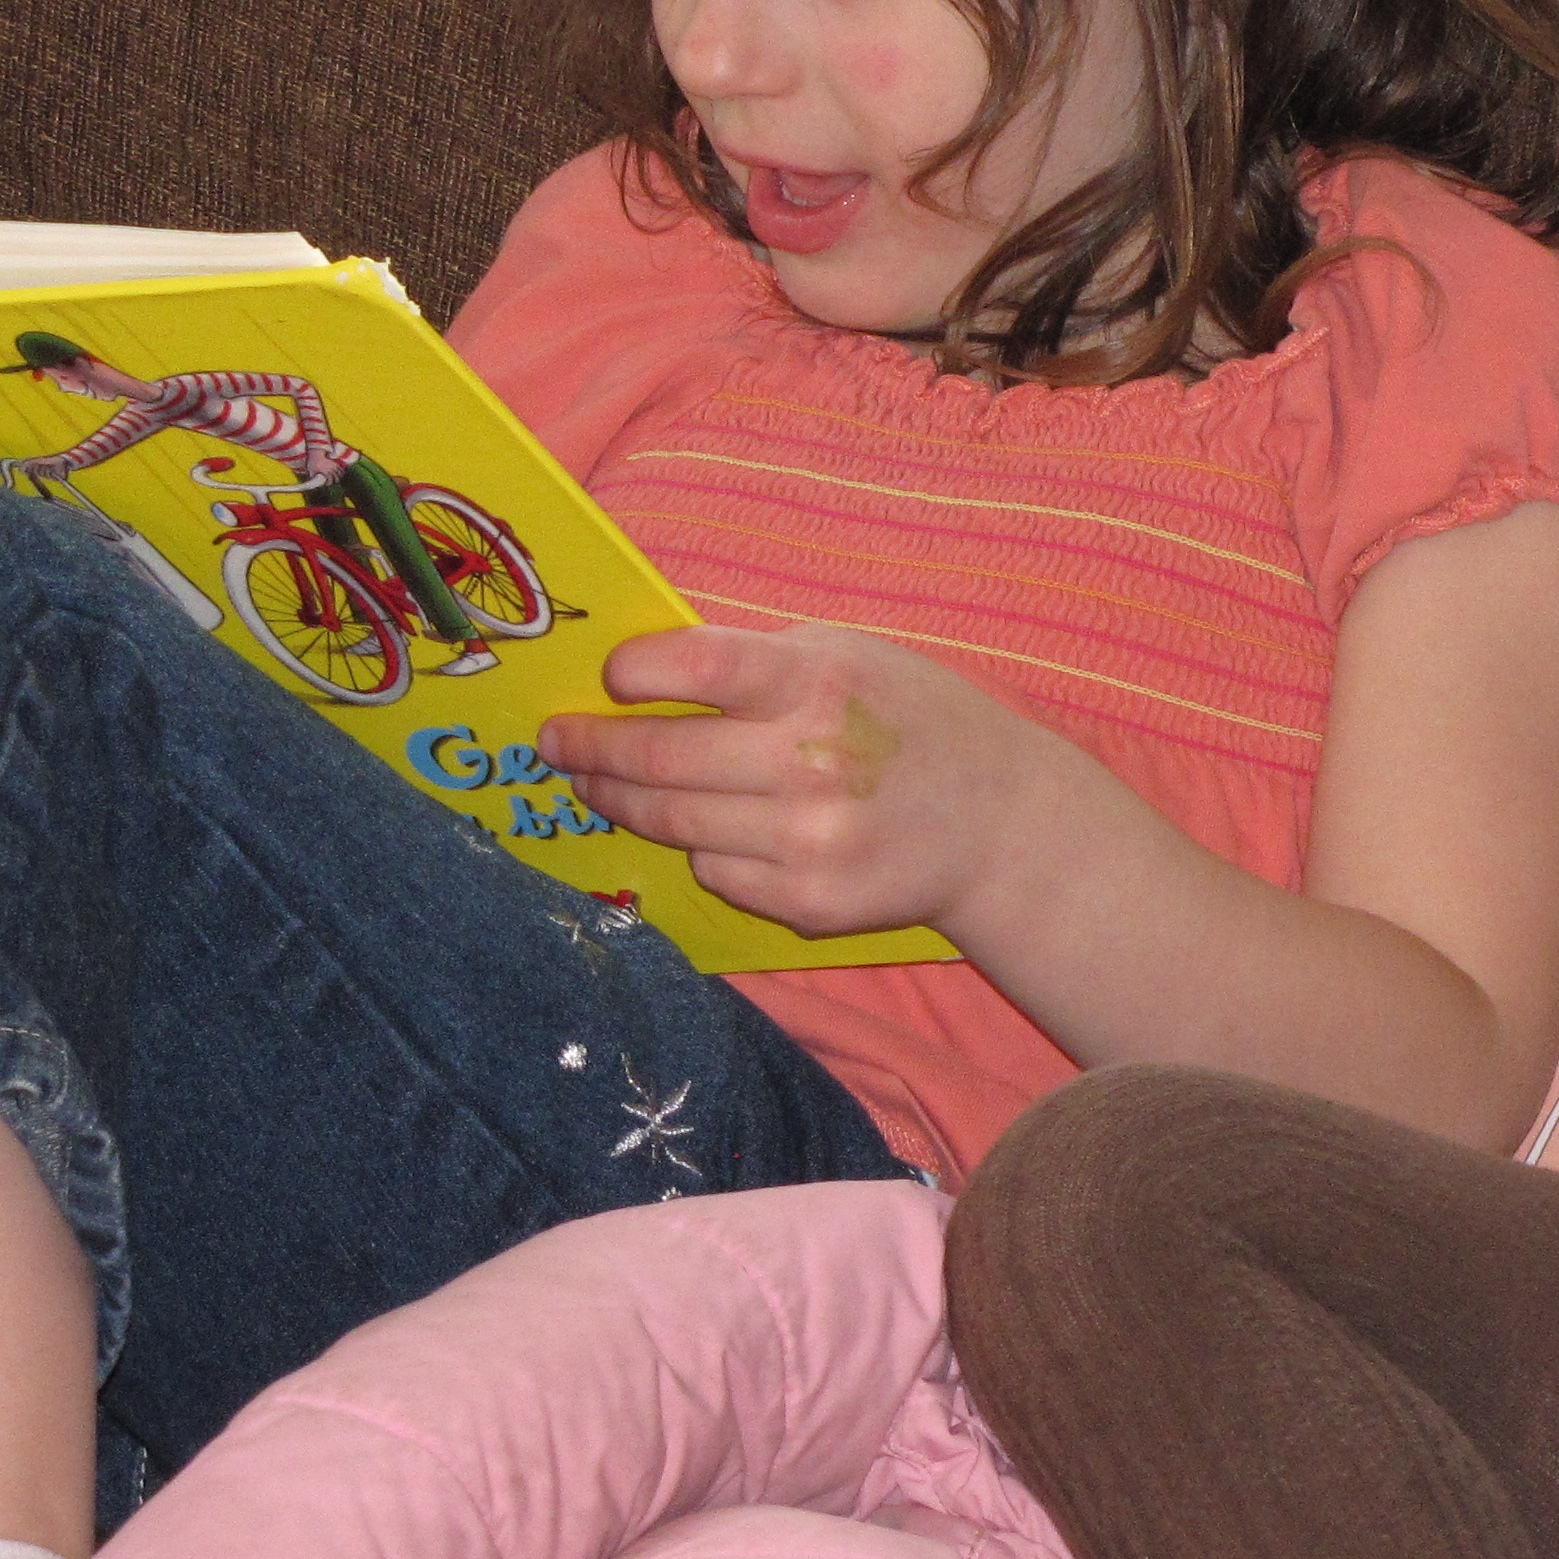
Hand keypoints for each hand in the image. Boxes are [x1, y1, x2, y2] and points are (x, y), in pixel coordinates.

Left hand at [538, 623, 1060, 938]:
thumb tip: (650, 670)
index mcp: (822, 684)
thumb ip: (763, 661)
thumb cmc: (915, 721)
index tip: (611, 677)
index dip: (634, 673)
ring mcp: (808, 841)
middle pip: (660, 760)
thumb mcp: (855, 656)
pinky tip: (708, 828)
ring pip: (673, 824)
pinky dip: (700, 847)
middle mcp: (811, 763)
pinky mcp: (807, 902)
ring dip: (620, 801)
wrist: (1001, 823)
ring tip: (595, 783)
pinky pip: (716, 873)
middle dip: (590, 749)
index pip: (697, 670)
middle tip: (557, 741)